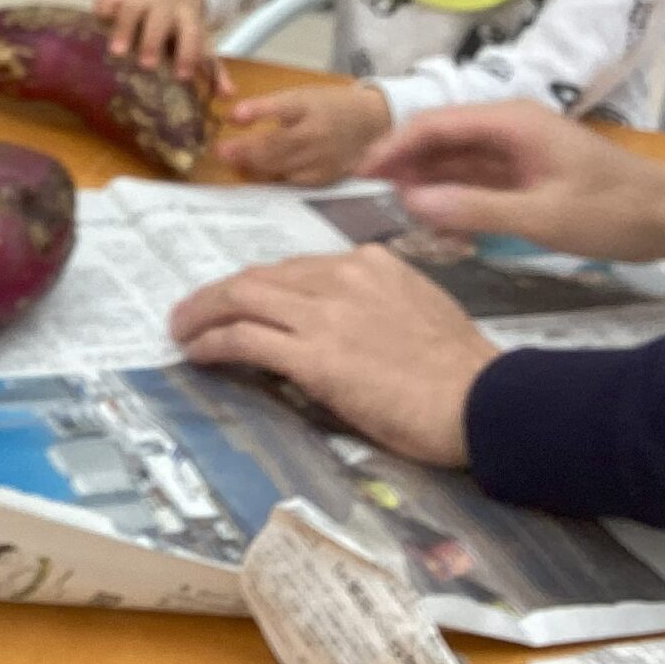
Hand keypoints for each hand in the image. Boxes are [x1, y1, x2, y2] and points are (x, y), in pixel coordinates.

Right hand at [95, 0, 227, 88]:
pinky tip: (96, 18)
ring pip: (131, 6)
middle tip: (145, 65)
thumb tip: (227, 95)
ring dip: (124, 27)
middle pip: (159, 17)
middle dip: (153, 39)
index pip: (192, 33)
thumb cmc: (184, 30)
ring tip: (115, 52)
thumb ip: (213, 70)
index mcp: (187, 18)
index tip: (182, 76)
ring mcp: (140, 0)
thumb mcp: (201, 45)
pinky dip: (102, 6)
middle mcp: (164, 7)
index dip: (188, 53)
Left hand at [169, 247, 494, 466]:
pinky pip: (245, 339)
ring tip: (181, 330)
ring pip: (242, 299)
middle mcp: (342, 277)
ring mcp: (326, 315)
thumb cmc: (460, 369)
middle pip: (260, 276)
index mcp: (370, 263)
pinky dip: (213, 342)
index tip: (239, 300)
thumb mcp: (418, 309)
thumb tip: (337, 321)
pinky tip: (197, 352)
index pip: (295, 268)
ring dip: (202, 314)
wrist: (483, 400)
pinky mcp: (314, 356)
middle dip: (217, 294)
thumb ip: (374, 302)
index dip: (258, 285)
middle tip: (191, 312)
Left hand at [218, 84, 392, 185]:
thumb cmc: (327, 106)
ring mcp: (321, 158)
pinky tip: (257, 171)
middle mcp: (316, 133)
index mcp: (309, 106)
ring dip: (253, 163)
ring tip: (232, 160)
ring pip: (280, 164)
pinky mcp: (323, 177)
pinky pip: (291, 179)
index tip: (235, 115)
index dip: (259, 111)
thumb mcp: (301, 96)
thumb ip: (270, 107)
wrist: (369, 123)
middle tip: (220, 151)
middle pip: (277, 143)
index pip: (283, 107)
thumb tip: (233, 118)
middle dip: (245, 148)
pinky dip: (272, 175)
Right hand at [360, 102, 664, 260]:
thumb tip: (412, 203)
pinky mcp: (530, 173)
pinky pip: (478, 177)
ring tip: (395, 210)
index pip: (434, 124)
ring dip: (427, 181)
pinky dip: (454, 195)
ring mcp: (520, 150)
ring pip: (457, 159)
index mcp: (511, 123)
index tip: (359, 174)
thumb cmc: (615, 212)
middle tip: (366, 195)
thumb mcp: (542, 217)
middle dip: (403, 164)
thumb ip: (474, 209)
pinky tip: (439, 219)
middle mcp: (510, 128)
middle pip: (440, 138)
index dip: (392, 147)